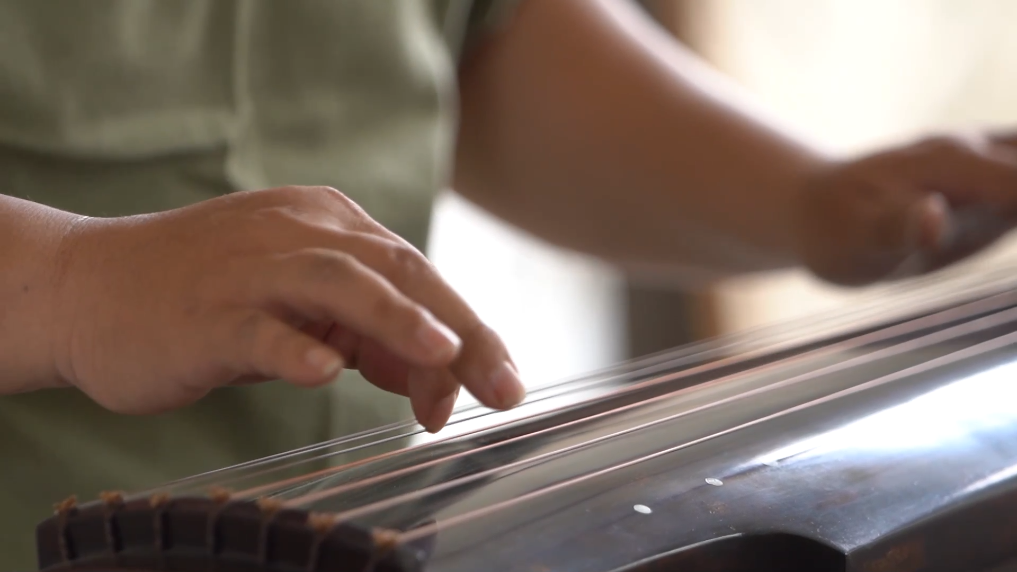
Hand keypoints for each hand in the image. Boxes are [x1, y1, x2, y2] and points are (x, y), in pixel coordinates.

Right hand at [49, 186, 524, 430]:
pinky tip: (323, 369)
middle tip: (504, 386)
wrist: (92, 287)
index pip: (417, 276)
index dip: (467, 333)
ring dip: (395, 318)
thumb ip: (373, 339)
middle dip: (460, 331)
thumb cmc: (212, 299)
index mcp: (330, 226)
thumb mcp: (305, 311)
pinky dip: (293, 345)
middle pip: (396, 273)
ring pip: (336, 282)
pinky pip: (255, 327)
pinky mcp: (205, 313)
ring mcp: (250, 271)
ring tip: (443, 355)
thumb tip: (440, 380)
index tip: (499, 386)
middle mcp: (298, 235)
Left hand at [794, 132, 1016, 285]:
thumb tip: (933, 220)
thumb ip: (896, 229)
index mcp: (951, 161)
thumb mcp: (854, 238)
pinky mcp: (994, 183)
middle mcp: (977, 151)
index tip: (1014, 225)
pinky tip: (1009, 219)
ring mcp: (989, 162)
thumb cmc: (832, 227)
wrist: (815, 209)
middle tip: (1010, 229)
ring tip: (1009, 230)